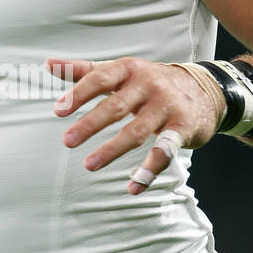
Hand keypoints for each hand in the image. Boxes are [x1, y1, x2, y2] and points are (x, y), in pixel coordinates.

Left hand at [46, 56, 222, 194]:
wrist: (205, 88)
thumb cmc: (151, 82)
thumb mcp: (121, 71)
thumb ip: (85, 71)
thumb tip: (48, 64)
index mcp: (129, 70)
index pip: (100, 79)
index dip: (78, 94)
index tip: (58, 111)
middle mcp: (149, 85)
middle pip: (116, 106)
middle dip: (90, 124)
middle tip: (67, 141)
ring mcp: (166, 107)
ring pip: (136, 131)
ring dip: (112, 150)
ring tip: (89, 165)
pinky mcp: (182, 129)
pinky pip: (163, 153)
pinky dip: (148, 172)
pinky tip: (133, 187)